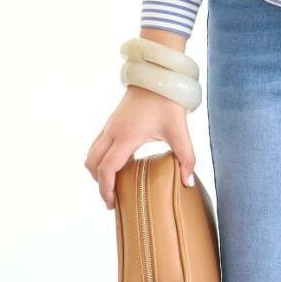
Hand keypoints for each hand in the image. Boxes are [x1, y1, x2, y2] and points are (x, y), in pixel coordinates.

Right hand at [85, 28, 196, 208]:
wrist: (157, 77)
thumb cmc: (168, 103)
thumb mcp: (180, 133)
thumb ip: (186, 159)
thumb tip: (188, 183)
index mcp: (126, 137)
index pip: (107, 168)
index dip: (106, 189)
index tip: (112, 204)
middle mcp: (112, 132)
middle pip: (92, 164)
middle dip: (99, 184)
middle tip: (113, 200)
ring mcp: (109, 126)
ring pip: (92, 154)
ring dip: (98, 172)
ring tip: (114, 187)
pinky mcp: (111, 123)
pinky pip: (98, 146)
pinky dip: (102, 161)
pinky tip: (120, 169)